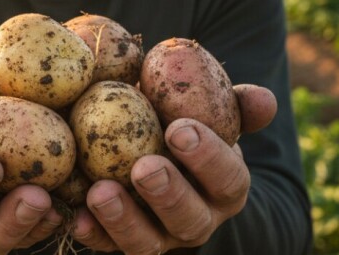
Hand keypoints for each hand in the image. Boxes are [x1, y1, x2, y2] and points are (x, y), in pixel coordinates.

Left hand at [72, 84, 277, 253]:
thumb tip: (264, 99)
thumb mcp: (213, 114)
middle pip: (189, 217)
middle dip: (168, 193)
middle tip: (144, 167)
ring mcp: (160, 237)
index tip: (180, 129)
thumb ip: (235, 105)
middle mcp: (198, 218)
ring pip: (148, 242)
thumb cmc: (187, 125)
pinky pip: (108, 247)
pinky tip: (75, 217)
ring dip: (124, 220)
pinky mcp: (122, 243)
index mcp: (226, 186)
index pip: (228, 177)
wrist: (164, 159)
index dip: (208, 156)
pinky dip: (92, 233)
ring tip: (100, 192)